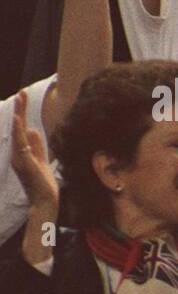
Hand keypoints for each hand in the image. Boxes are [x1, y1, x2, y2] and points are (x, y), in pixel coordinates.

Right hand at [9, 91, 58, 209]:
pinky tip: (19, 119)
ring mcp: (19, 158)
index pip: (22, 129)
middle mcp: (17, 153)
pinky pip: (20, 144)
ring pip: (18, 132)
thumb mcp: (42, 160)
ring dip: (19, 115)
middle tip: (22, 92)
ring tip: (20, 99)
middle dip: (20, 109)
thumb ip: (37, 146)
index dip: (22, 113)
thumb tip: (33, 130)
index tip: (23, 97)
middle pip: (18, 127)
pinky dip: (19, 131)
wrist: (45, 201)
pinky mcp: (24, 162)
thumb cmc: (43, 183)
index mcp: (22, 152)